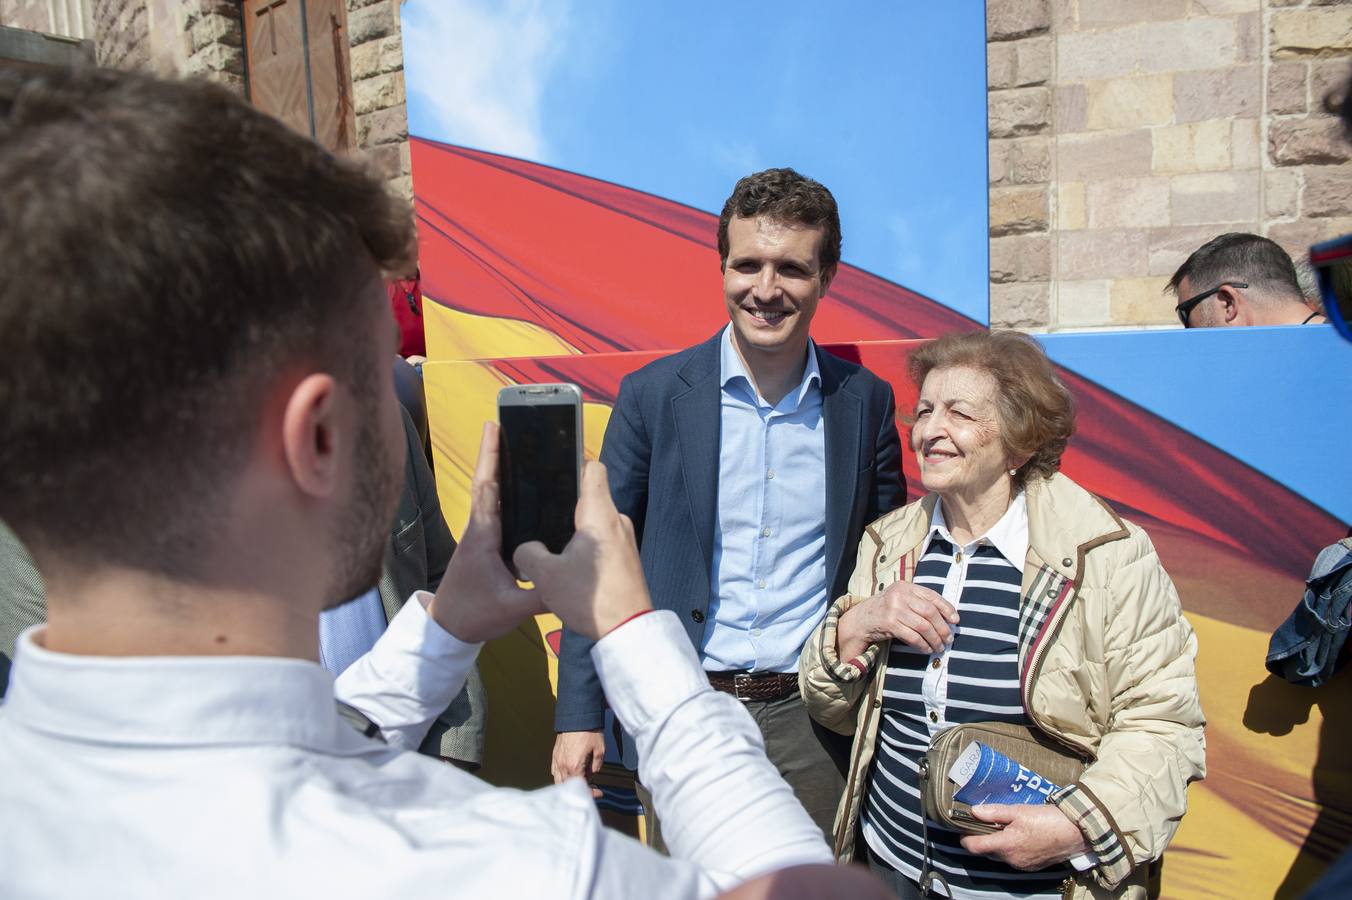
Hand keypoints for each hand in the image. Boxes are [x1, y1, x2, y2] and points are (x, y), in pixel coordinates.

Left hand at [427, 422, 545, 642]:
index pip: (487, 489)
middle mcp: (479, 530)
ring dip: (499, 470)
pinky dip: (503, 493)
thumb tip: (572, 579)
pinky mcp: (483, 545)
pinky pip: (495, 512)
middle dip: (495, 453)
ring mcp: (479, 537)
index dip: (491, 458)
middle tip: (505, 424)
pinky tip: (520, 490)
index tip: (494, 428)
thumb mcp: (512, 608)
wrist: (447, 629)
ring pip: (490, 496)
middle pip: (487, 482)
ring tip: (516, 448)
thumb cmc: (473, 615)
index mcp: (483, 537)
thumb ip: (542, 595)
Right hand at [513, 461, 652, 640]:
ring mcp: (626, 539)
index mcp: (600, 514)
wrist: (627, 630)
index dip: (573, 463)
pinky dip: (586, 543)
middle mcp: (617, 520)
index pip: (593, 469)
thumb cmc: (589, 598)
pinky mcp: (627, 557)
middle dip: (567, 501)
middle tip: (541, 509)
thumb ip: (528, 553)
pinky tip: (569, 561)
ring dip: (576, 527)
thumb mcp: (545, 576)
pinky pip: (603, 538)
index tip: (554, 470)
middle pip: (592, 495)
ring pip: (596, 520)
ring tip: (551, 538)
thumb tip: (527, 547)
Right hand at [551, 730, 605, 798]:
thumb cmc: (588, 730)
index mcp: (574, 766)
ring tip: (580, 782)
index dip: (591, 792)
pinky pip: (555, 771)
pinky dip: (561, 776)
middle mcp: (563, 765)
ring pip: (559, 781)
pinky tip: (568, 774)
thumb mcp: (600, 749)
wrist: (577, 716)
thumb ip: (597, 765)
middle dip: (581, 789)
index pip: (581, 787)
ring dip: (570, 784)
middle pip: (569, 786)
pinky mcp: (555, 754)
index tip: (598, 792)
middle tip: (591, 787)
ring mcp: (557, 760)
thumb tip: (593, 772)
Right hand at [836, 582, 957, 658]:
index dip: (947, 609)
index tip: (955, 621)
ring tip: (940, 647)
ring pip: (923, 626)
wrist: (861, 619)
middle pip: (929, 612)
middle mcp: (900, 595)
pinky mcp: (889, 623)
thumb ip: (919, 602)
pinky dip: (923, 645)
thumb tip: (946, 618)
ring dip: (934, 639)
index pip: (932, 596)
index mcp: (906, 586)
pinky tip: (927, 649)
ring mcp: (893, 608)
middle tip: (949, 639)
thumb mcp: (901, 599)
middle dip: (942, 628)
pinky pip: (912, 636)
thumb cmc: (886, 610)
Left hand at [960, 804, 1087, 870]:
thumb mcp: (1018, 811)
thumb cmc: (1047, 819)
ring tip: (1003, 826)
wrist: (1075, 832)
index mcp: (1006, 846)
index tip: (963, 826)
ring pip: (1000, 855)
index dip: (964, 837)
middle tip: (985, 822)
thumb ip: (994, 812)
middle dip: (982, 838)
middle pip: (986, 852)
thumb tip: (973, 811)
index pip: (974, 847)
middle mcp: (1012, 860)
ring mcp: (1022, 865)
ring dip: (997, 843)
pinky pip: (1013, 859)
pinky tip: (1017, 835)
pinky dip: (1010, 848)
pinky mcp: (1032, 866)